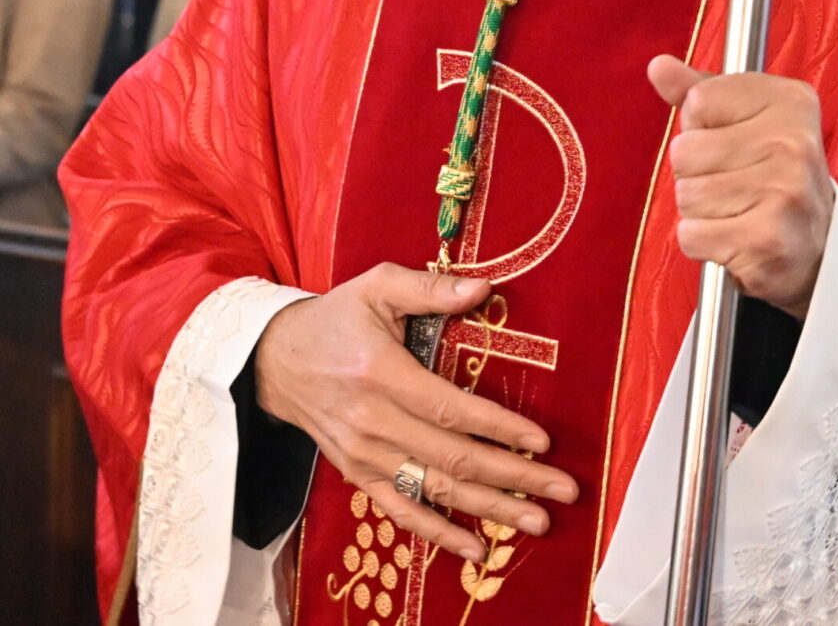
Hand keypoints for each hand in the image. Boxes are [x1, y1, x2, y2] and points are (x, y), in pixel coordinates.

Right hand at [251, 264, 579, 562]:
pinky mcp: (358, 475)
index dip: (499, 428)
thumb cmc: (335, 319)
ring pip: (435, 490)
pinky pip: (402, 511)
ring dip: (490, 509)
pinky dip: (439, 534)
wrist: (275, 360)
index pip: (451, 410)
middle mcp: (373, 422)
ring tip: (536, 521)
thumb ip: (430, 290)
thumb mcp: (377, 287)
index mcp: (382, 374)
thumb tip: (484, 288)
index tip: (542, 441)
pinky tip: (476, 549)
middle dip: (513, 476)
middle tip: (562, 488)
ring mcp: (364, 455)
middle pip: (453, 458)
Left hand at [649, 55, 834, 318]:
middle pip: (684, 151)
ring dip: (701, 211)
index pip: (697, 102)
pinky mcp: (767, 240)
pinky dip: (703, 242)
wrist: (818, 247)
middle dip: (698, 173)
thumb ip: (699, 91)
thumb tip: (658, 66)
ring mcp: (784, 191)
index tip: (737, 144)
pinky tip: (736, 238)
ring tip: (738, 210)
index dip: (703, 128)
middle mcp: (794, 142)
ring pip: (686, 195)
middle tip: (738, 184)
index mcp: (790, 100)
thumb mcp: (746, 120)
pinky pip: (691, 235)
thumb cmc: (774, 176)